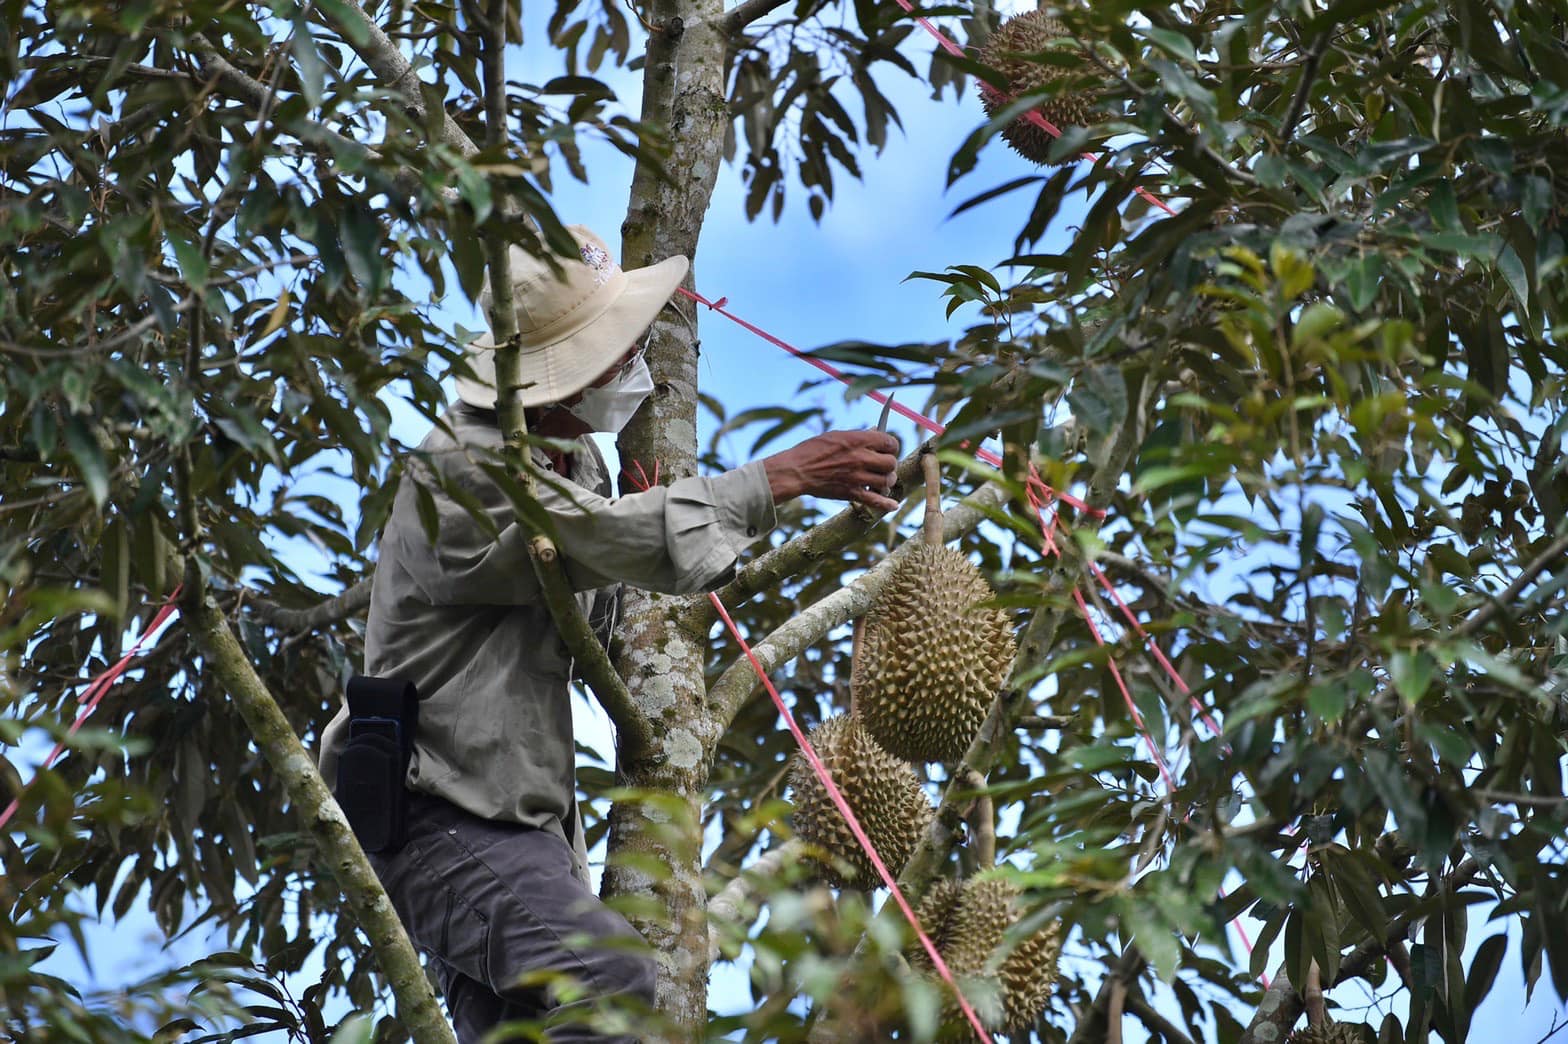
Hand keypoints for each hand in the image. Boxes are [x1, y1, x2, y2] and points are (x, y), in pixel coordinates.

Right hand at [762, 429, 901, 512]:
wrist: (796, 471)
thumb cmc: (812, 450)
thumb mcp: (836, 436)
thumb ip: (858, 436)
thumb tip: (875, 432)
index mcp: (857, 440)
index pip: (890, 442)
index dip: (891, 446)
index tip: (887, 449)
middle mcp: (860, 458)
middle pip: (891, 463)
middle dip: (890, 465)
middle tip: (883, 467)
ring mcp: (857, 477)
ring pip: (886, 481)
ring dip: (886, 482)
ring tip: (880, 481)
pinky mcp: (851, 493)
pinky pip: (874, 500)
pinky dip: (886, 504)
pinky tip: (894, 505)